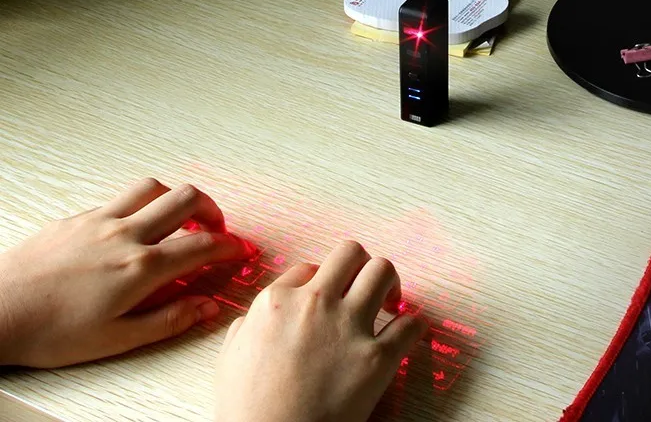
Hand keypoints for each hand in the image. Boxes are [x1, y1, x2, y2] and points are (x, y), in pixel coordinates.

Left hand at [0, 178, 251, 367]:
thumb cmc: (48, 332)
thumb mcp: (115, 340)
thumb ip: (168, 320)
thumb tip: (206, 307)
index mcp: (141, 268)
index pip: (201, 245)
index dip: (229, 245)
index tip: (239, 250)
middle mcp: (126, 235)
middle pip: (186, 199)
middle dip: (211, 209)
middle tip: (216, 227)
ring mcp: (101, 220)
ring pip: (154, 188)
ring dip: (175, 198)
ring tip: (180, 216)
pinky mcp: (78, 217)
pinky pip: (120, 198)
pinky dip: (140, 205)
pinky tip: (133, 226)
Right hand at [215, 240, 427, 421]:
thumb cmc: (245, 412)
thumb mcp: (229, 360)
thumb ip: (247, 327)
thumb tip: (258, 318)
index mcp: (277, 302)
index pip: (310, 267)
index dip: (323, 279)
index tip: (331, 293)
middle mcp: (315, 304)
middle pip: (352, 253)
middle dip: (360, 266)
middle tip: (364, 285)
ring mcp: (347, 327)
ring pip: (383, 271)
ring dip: (389, 284)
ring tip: (389, 300)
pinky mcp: (376, 359)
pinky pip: (409, 325)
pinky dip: (412, 325)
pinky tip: (407, 332)